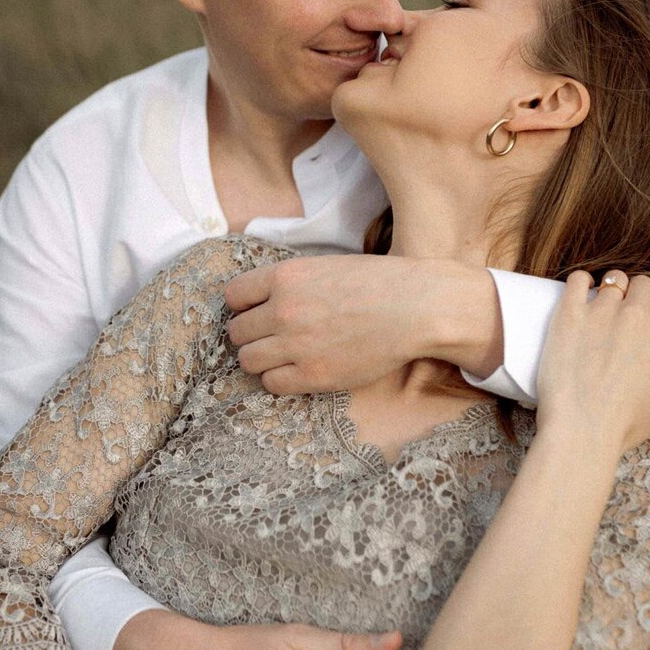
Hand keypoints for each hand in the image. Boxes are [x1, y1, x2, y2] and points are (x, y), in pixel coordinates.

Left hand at [224, 254, 503, 391]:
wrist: (417, 308)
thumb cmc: (379, 283)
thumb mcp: (326, 266)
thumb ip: (293, 281)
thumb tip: (265, 299)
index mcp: (285, 276)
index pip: (233, 296)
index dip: (243, 305)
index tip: (256, 311)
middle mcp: (283, 310)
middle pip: (237, 332)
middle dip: (252, 334)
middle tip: (273, 336)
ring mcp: (296, 345)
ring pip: (247, 360)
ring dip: (262, 358)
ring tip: (284, 355)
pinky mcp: (313, 375)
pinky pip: (272, 383)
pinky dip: (280, 379)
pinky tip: (298, 370)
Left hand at [535, 272, 649, 452]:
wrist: (582, 429)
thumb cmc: (630, 421)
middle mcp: (635, 314)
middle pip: (644, 284)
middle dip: (642, 296)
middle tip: (631, 315)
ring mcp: (600, 311)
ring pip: (614, 279)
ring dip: (614, 290)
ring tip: (606, 309)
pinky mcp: (569, 314)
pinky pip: (578, 279)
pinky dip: (582, 283)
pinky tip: (583, 296)